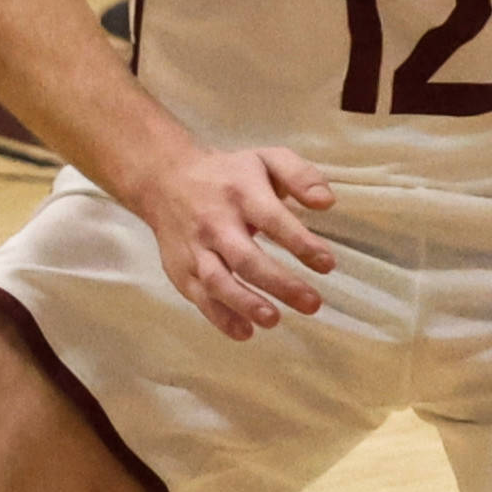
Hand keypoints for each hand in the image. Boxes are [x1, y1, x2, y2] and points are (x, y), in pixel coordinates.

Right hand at [136, 138, 337, 337]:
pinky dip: (220, 317)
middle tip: (312, 303)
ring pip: (217, 280)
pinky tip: (245, 331)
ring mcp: (195, 249)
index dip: (301, 244)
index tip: (327, 263)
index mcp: (240, 192)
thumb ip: (300, 175)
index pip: (273, 220)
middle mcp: (215, 222)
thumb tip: (326, 202)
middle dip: (279, 283)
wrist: (165, 179)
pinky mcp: (180, 270)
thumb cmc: (228, 175)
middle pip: (245, 258)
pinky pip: (199, 297)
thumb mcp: (266, 159)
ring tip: (274, 320)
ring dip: (245, 303)